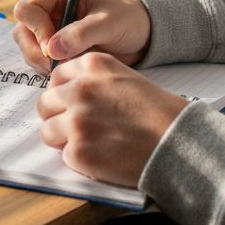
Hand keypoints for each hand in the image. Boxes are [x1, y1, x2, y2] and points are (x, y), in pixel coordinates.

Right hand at [12, 0, 151, 73]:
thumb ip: (81, 34)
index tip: (54, 49)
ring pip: (27, 48)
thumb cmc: (127, 19)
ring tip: (69, 66)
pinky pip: (38, 60)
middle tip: (58, 66)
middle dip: (36, 51)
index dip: (36, 30)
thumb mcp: (108, 24)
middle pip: (22, 31)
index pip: (26, 9)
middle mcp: (49, 7)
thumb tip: (52, 49)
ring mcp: (49, 27)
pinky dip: (48, 68)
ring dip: (42, 62)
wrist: (140, 34)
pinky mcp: (53, 46)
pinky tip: (69, 68)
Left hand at [36, 53, 187, 185]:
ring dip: (65, 139)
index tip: (76, 104)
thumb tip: (64, 94)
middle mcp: (79, 89)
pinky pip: (64, 155)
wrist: (178, 141)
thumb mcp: (124, 78)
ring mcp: (76, 121)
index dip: (64, 93)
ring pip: (48, 130)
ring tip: (92, 143)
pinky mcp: (78, 151)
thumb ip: (93, 81)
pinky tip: (102, 156)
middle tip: (80, 127)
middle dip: (58, 116)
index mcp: (92, 65)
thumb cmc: (157, 112)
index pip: (57, 77)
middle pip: (45, 103)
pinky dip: (80, 159)